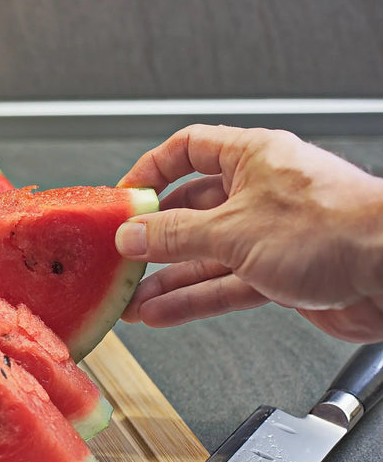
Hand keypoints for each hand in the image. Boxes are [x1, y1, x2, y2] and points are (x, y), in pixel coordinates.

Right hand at [115, 124, 382, 342]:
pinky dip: (194, 298)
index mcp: (252, 158)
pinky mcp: (282, 273)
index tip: (123, 197)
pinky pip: (225, 283)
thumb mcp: (233, 229)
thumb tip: (133, 234)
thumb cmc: (338, 229)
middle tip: (122, 255)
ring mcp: (271, 234)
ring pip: (205, 254)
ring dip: (168, 277)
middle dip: (154, 237)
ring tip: (132, 295)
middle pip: (192, 209)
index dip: (151, 171)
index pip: (187, 150)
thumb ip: (175, 235)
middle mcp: (261, 192)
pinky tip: (164, 311)